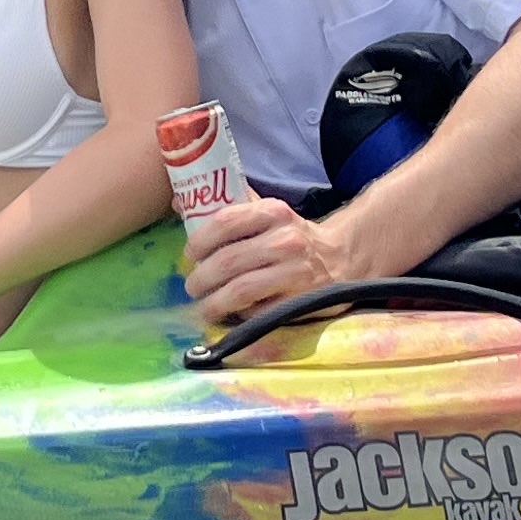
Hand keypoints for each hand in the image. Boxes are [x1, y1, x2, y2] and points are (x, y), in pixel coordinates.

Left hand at [183, 195, 367, 328]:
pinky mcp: (301, 300)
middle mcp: (285, 239)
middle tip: (192, 286)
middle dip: (201, 277)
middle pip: (227, 261)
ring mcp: (295, 271)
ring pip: (241, 290)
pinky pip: (260, 311)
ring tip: (204, 307)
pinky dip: (240, 316)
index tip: (189, 254)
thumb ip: (230, 208)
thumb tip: (179, 202)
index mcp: (272, 211)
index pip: (224, 222)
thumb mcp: (267, 213)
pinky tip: (232, 316)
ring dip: (214, 303)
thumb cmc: (291, 235)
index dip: (199, 240)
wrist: (341, 257)